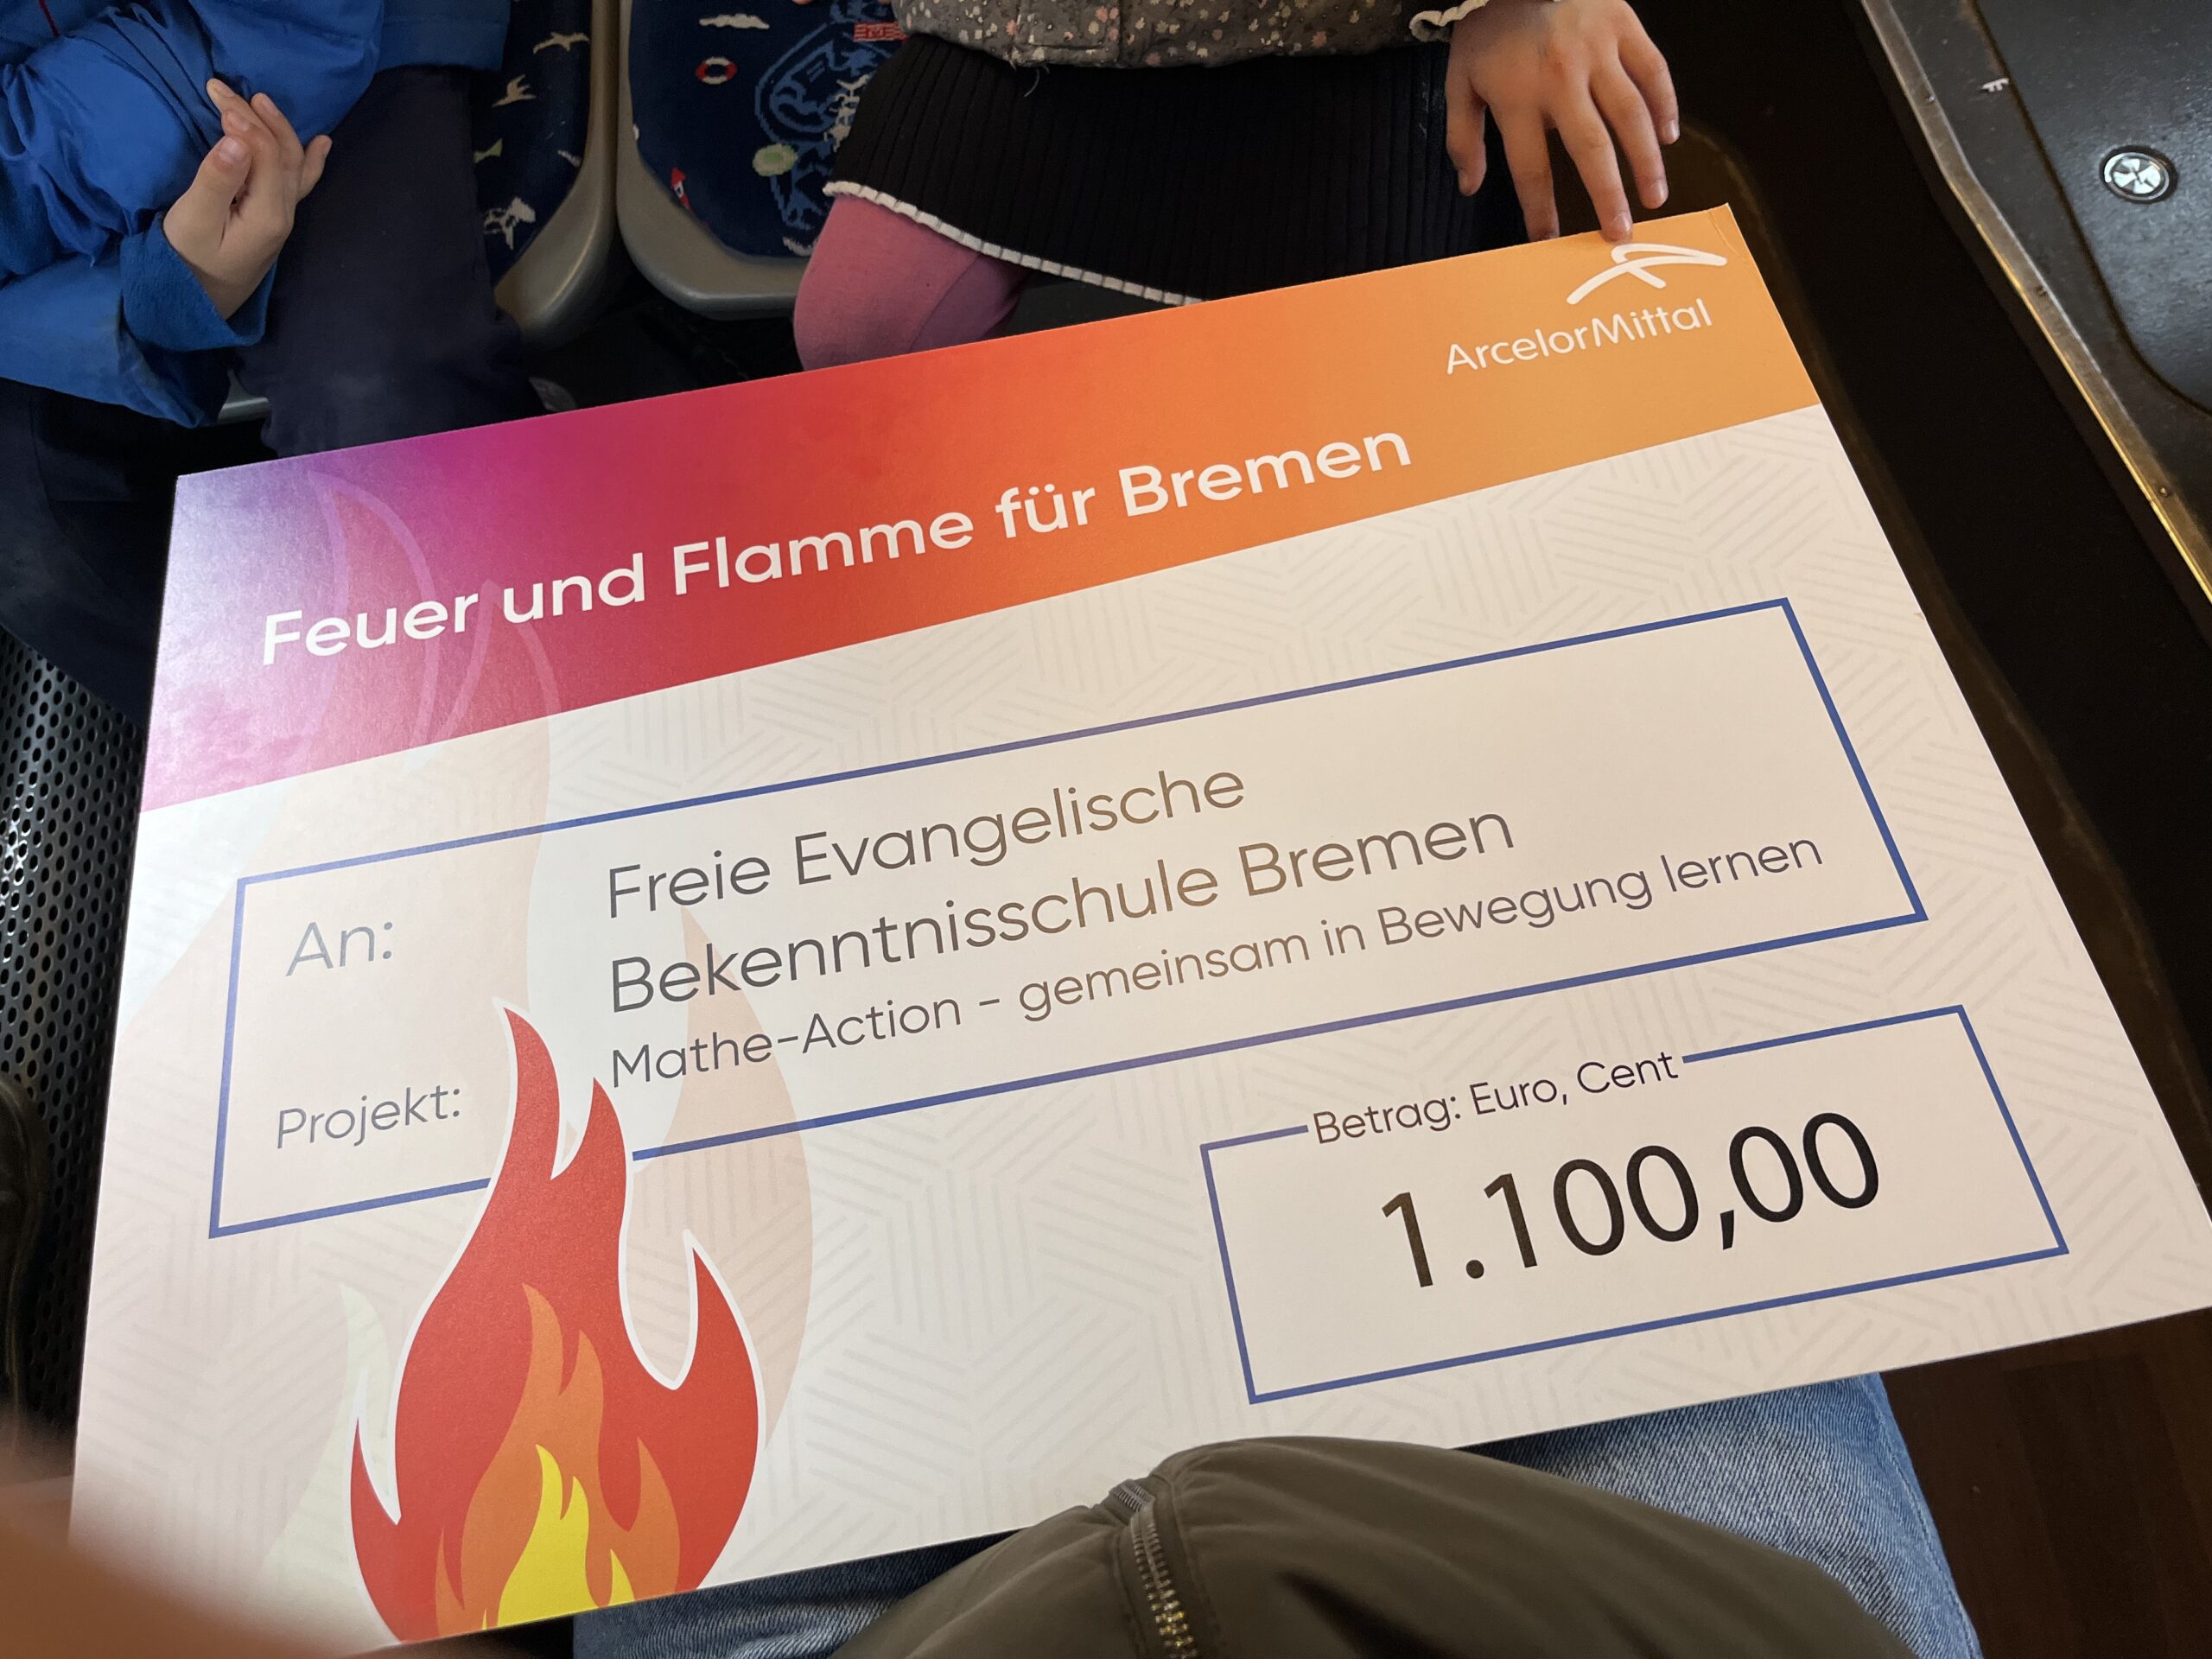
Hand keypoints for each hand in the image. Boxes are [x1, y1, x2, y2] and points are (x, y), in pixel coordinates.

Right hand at [162, 81, 331, 318]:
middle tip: (224, 89)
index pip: (266, 153)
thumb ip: (216, 180)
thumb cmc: (188, 261)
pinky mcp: (273, 221)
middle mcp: (284, 214)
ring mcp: (283, 218)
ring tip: (261, 100)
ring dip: (278, 128)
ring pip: (292, 163)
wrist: (196, 303)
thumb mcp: (194, 220)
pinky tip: (322, 143)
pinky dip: (310, 159)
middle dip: (256, 117)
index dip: (245, 122)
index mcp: (268, 214)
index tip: (216, 97)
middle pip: (282, 153)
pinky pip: (300, 183)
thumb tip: (236, 140)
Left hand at [1445, 0, 1677, 242]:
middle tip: (1620, 235)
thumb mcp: (1460, 79)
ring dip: (1646, 161)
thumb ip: (1463, 135)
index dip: (1540, 210)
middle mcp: (1561, 78)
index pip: (1530, 168)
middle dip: (1607, 196)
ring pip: (1630, 113)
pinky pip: (1652, 70)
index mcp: (1517, 96)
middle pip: (1591, 148)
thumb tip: (1470, 187)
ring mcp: (1598, 51)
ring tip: (1656, 198)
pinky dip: (1665, 105)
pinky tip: (1669, 138)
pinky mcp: (1624, 26)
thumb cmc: (1489, 27)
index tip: (1549, 242)